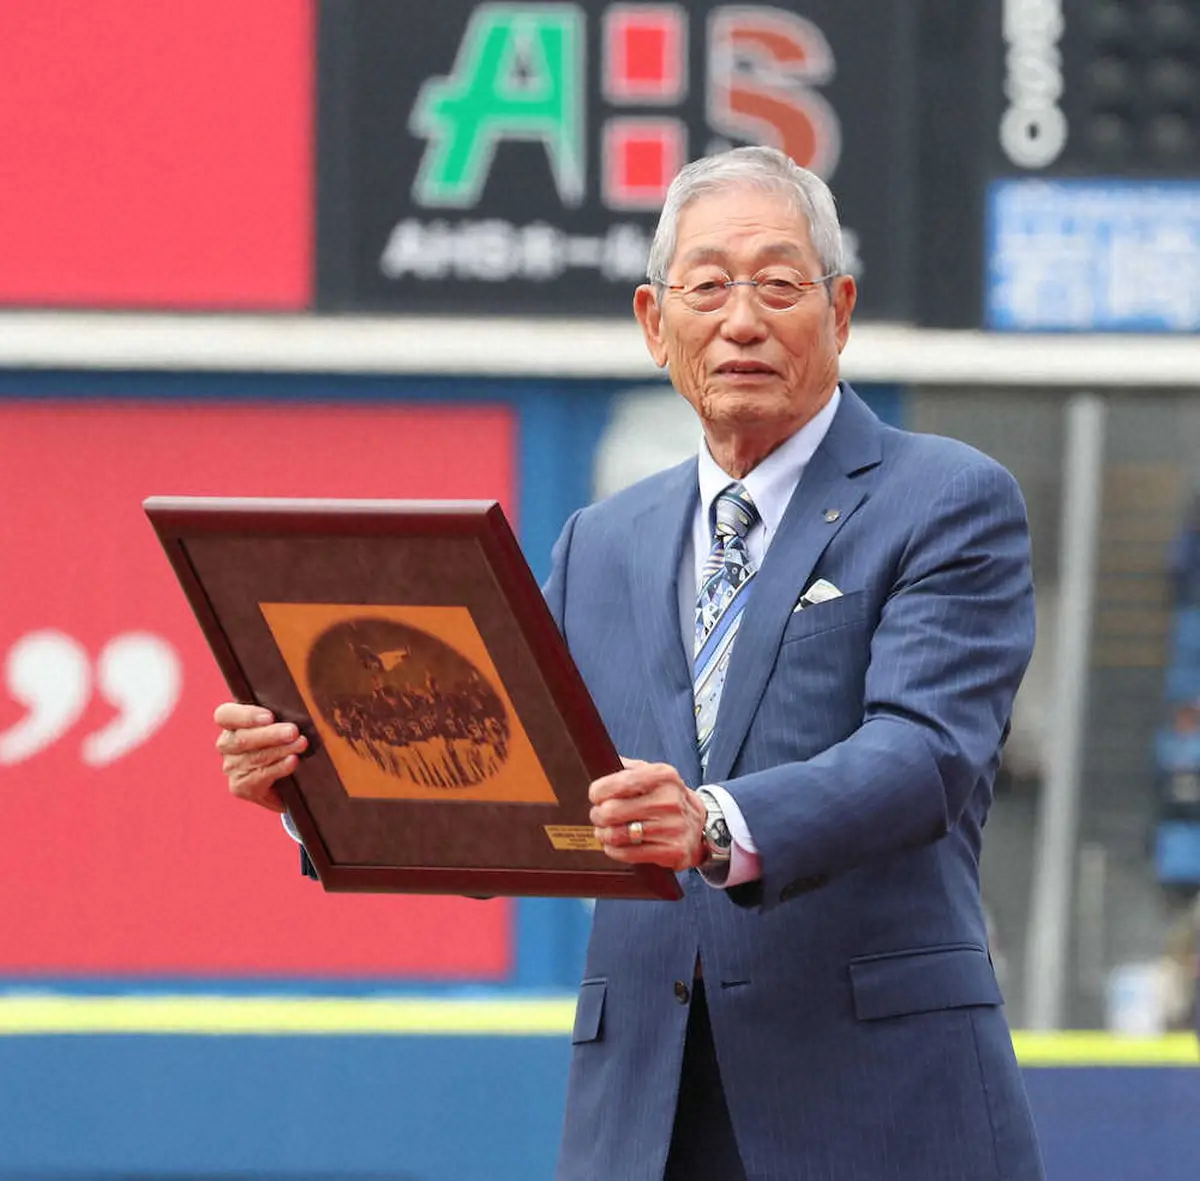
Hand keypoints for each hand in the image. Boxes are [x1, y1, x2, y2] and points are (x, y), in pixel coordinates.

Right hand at [213, 702, 307, 812]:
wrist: (289, 777)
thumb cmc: (285, 739)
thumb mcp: (281, 722)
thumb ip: (282, 713)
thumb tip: (298, 706)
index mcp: (232, 722)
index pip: (226, 715)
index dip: (246, 716)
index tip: (270, 717)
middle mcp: (227, 744)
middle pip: (242, 739)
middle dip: (271, 734)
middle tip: (293, 732)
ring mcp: (232, 767)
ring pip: (255, 757)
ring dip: (281, 750)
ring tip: (301, 744)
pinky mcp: (240, 787)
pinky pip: (260, 776)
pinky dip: (279, 768)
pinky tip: (292, 761)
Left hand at [589, 760, 706, 871]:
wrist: (699, 826)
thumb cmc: (667, 798)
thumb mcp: (654, 774)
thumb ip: (629, 767)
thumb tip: (602, 761)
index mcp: (663, 776)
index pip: (619, 782)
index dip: (598, 791)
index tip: (595, 795)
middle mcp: (669, 800)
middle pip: (612, 811)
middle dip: (597, 814)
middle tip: (598, 815)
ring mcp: (671, 827)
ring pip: (617, 835)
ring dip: (604, 834)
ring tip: (605, 830)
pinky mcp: (671, 851)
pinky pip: (628, 854)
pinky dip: (614, 850)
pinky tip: (615, 845)